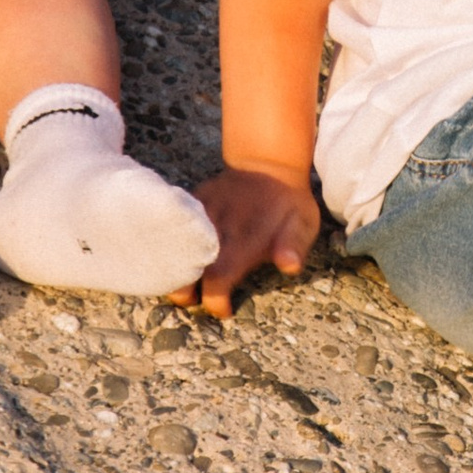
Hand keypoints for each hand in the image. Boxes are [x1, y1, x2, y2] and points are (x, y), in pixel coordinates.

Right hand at [181, 161, 318, 315]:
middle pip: (188, 268)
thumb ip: (294, 246)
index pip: (219, 279)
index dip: (215, 301)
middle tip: (187, 300)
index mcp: (243, 240)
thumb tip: (288, 265)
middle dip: (182, 290)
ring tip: (175, 282)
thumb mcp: (303, 224)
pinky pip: (172, 225)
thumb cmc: (288, 203)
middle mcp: (217, 228)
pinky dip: (169, 244)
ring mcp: (201, 213)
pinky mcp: (192, 201)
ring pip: (175, 246)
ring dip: (172, 268)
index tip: (222, 310)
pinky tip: (170, 256)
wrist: (268, 163)